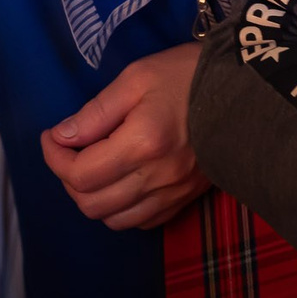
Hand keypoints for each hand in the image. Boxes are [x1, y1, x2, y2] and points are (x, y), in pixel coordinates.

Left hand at [40, 43, 209, 229]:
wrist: (244, 91)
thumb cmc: (186, 75)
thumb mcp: (135, 78)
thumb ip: (95, 113)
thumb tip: (62, 137)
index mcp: (143, 143)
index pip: (80, 174)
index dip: (54, 157)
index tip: (52, 135)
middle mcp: (157, 177)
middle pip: (91, 204)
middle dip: (68, 179)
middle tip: (68, 150)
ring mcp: (173, 194)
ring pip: (114, 220)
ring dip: (91, 197)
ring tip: (91, 166)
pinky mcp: (184, 200)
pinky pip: (140, 222)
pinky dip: (119, 209)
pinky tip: (118, 181)